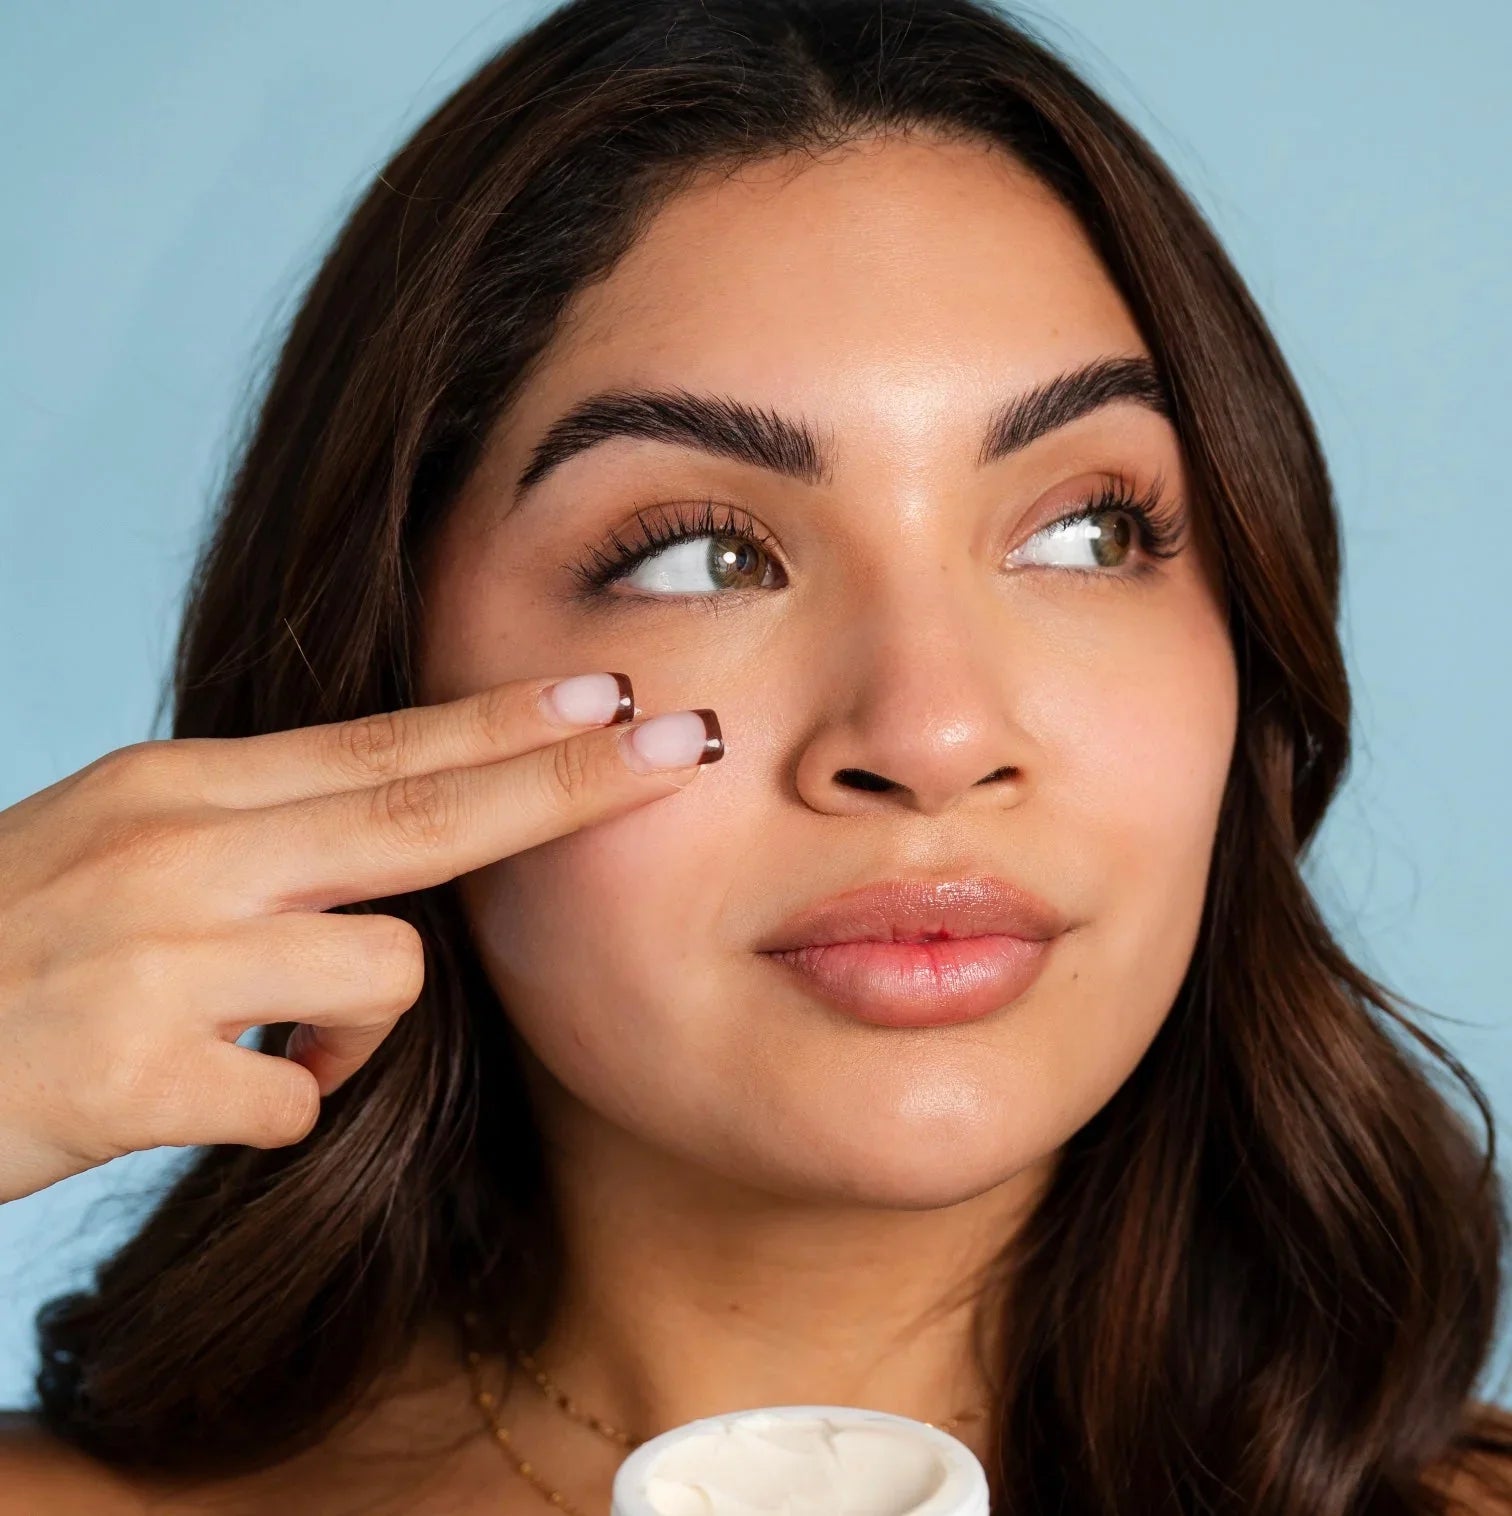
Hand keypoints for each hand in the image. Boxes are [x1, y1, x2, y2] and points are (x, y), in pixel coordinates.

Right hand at [0, 673, 720, 1202]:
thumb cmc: (5, 951)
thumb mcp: (119, 849)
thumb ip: (257, 840)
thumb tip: (392, 867)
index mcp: (180, 790)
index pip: (380, 746)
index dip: (508, 724)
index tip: (616, 695)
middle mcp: (178, 852)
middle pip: (421, 815)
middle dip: (567, 785)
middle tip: (685, 750)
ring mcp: (155, 959)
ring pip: (381, 974)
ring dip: (355, 1034)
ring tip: (258, 1045)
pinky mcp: (129, 1077)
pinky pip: (294, 1101)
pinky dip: (276, 1112)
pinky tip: (191, 1101)